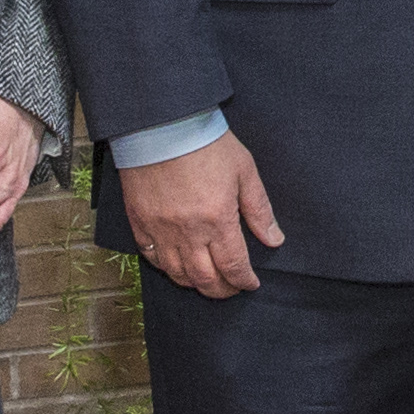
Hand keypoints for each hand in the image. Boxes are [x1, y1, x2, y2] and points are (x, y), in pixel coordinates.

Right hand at [118, 130, 287, 298]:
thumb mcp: (244, 171)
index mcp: (217, 220)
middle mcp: (187, 232)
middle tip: (231, 288)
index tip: (251, 283)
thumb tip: (274, 240)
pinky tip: (176, 264)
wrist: (161, 124)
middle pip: (205, 279)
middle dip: (222, 290)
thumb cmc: (206, 143)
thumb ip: (259, 209)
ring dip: (194, 284)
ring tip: (206, 280)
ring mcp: (160, 230)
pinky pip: (150, 257)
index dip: (244, 281)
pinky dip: (165, 267)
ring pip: (177, 274)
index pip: (233, 266)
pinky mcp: (139, 221)